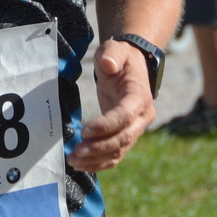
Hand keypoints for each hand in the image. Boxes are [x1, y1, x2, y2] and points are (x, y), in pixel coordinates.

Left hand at [68, 39, 156, 171]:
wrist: (130, 68)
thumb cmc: (120, 58)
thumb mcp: (115, 50)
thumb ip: (112, 55)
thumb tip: (108, 65)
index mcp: (140, 97)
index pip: (125, 116)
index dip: (106, 126)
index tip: (85, 131)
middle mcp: (142, 117)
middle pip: (123, 138)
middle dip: (99, 147)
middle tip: (76, 152)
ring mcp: (136, 129)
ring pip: (119, 150)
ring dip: (96, 159)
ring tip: (73, 160)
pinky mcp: (126, 136)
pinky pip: (116, 154)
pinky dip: (99, 163)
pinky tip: (82, 165)